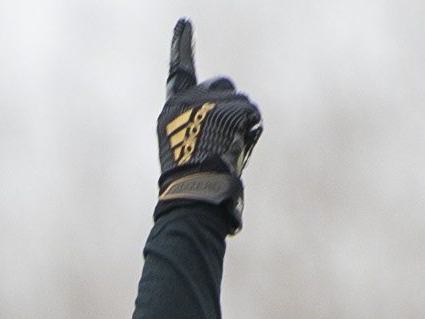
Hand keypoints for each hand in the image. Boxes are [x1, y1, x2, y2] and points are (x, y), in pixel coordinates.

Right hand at [157, 21, 262, 218]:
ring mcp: (208, 102)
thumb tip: (227, 120)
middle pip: (222, 84)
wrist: (195, 189)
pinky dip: (250, 131)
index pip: (179, 71)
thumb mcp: (185, 149)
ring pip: (240, 102)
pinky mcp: (228, 107)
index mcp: (173, 110)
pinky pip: (251, 114)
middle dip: (230, 105)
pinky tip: (236, 148)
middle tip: (226, 136)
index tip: (184, 22)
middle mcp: (188, 100)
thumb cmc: (191, 180)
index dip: (182, 45)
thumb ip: (199, 125)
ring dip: (241, 124)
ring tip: (228, 150)